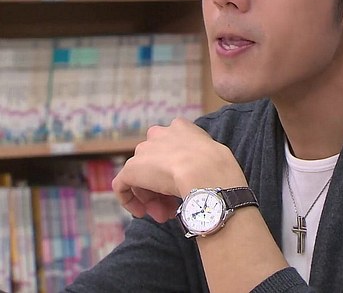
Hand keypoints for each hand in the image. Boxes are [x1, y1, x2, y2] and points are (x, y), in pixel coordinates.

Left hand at [112, 117, 247, 222]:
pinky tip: (142, 212)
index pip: (173, 150)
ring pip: (142, 176)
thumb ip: (201, 158)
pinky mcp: (132, 169)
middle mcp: (159, 134)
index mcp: (181, 127)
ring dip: (152, 197)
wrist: (207, 173)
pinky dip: (129, 199)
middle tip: (173, 207)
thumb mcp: (214, 155)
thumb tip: (198, 174)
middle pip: (155, 163)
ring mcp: (144, 151)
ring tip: (165, 215)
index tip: (183, 187)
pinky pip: (123, 185)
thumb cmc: (220, 168)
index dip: (177, 170)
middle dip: (162, 187)